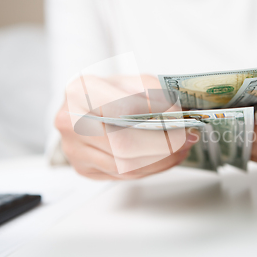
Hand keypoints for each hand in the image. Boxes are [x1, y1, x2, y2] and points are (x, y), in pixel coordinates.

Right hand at [55, 75, 195, 179]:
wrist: (84, 105)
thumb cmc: (110, 92)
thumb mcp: (133, 80)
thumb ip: (154, 92)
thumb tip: (177, 114)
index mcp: (80, 91)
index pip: (122, 109)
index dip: (154, 116)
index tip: (179, 117)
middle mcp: (69, 121)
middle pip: (124, 145)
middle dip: (163, 145)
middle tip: (187, 138)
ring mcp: (74, 149)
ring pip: (125, 166)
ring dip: (161, 160)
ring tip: (182, 148)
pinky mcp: (83, 168)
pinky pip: (124, 176)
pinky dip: (151, 168)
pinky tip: (166, 158)